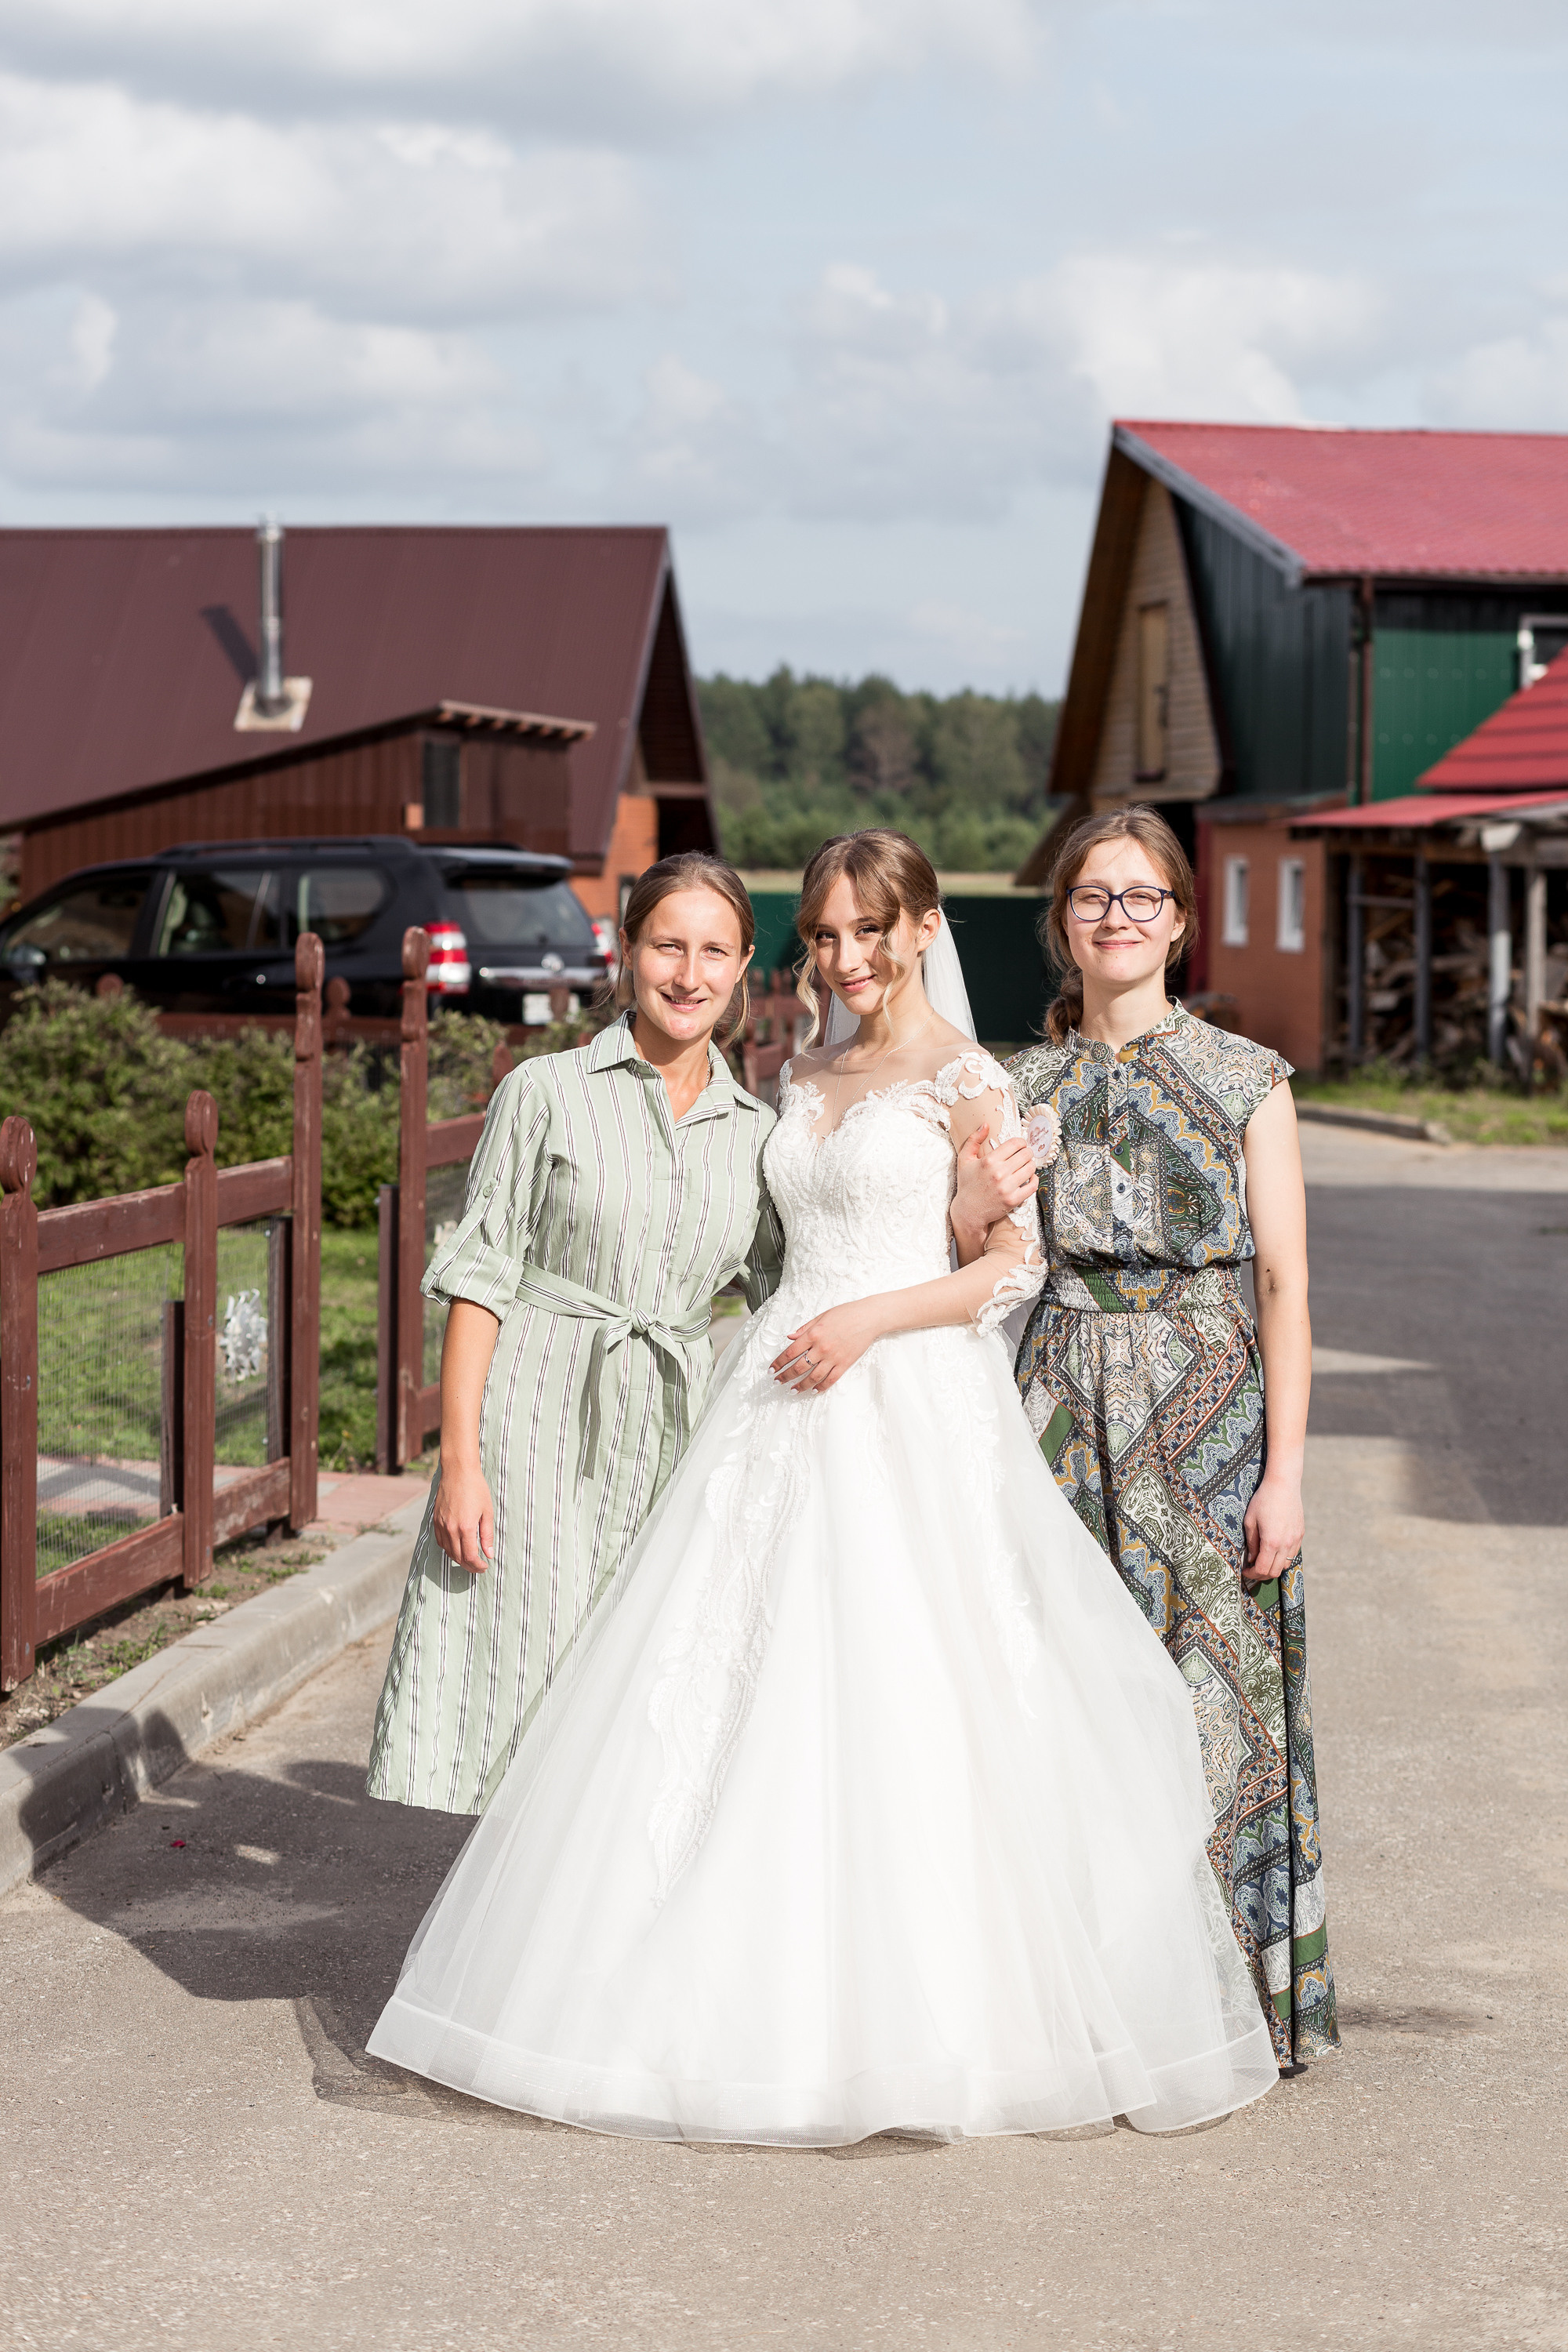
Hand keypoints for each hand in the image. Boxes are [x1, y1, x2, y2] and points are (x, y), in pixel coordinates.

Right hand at [432, 1461, 494, 1571]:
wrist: (458, 1471)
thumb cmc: (476, 1488)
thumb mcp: (487, 1512)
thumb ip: (487, 1535)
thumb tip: (489, 1554)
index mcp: (466, 1527)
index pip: (470, 1556)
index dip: (477, 1566)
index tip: (484, 1567)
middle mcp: (450, 1528)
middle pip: (458, 1557)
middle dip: (469, 1566)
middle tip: (479, 1567)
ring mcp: (441, 1524)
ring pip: (447, 1551)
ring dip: (458, 1559)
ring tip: (469, 1559)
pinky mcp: (435, 1520)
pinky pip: (440, 1541)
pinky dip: (448, 1549)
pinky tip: (457, 1547)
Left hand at [771, 1300, 884, 1393]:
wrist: (868, 1318)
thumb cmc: (845, 1314)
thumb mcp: (821, 1317)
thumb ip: (804, 1329)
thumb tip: (789, 1337)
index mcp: (813, 1334)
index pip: (790, 1353)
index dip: (779, 1363)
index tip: (772, 1370)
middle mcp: (821, 1348)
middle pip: (799, 1367)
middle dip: (786, 1377)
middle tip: (778, 1382)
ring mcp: (833, 1357)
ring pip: (813, 1377)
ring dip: (801, 1385)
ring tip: (792, 1390)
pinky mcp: (845, 1364)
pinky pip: (831, 1379)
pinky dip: (821, 1387)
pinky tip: (814, 1390)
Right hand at [951, 1121, 1036, 1250]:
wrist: (968, 1211)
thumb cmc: (967, 1184)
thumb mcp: (964, 1159)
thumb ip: (974, 1140)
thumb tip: (985, 1125)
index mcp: (989, 1161)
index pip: (1015, 1143)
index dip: (1021, 1142)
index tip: (1020, 1145)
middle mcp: (999, 1173)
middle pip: (1026, 1154)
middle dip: (1027, 1152)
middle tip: (1024, 1155)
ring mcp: (1007, 1187)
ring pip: (1031, 1168)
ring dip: (1030, 1165)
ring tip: (1025, 1166)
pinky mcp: (1013, 1200)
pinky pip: (1033, 1185)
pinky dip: (1034, 1180)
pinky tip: (1029, 1178)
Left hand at [1242, 1473, 1302, 1587]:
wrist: (1283, 1485)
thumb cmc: (1263, 1500)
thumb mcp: (1250, 1521)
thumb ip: (1251, 1543)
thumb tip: (1251, 1559)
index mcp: (1271, 1542)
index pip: (1263, 1569)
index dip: (1252, 1574)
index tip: (1245, 1571)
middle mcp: (1286, 1544)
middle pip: (1274, 1572)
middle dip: (1261, 1574)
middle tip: (1252, 1569)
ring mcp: (1295, 1540)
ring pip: (1285, 1565)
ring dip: (1273, 1567)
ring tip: (1262, 1561)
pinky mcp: (1300, 1535)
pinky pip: (1292, 1554)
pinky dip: (1282, 1558)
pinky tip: (1273, 1551)